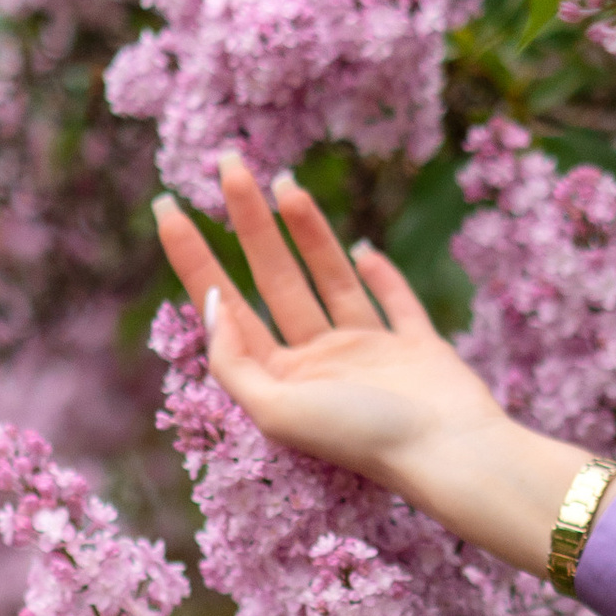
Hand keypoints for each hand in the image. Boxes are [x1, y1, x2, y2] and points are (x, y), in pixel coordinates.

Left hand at [154, 160, 608, 578]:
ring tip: (283, 184)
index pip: (226, 307)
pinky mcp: (418, 348)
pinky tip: (363, 247)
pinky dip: (381, 276)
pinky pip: (396, 304)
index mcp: (280, 382)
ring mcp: (370, 355)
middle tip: (228, 162)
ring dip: (307, 232)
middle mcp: (319, 365)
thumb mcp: (275, 410)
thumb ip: (233, 361)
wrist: (449, 453)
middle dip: (248, 222)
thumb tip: (211, 304)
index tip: (166, 206)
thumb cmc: (362, 438)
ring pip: (329, 280)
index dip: (193, 257)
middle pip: (274, 280)